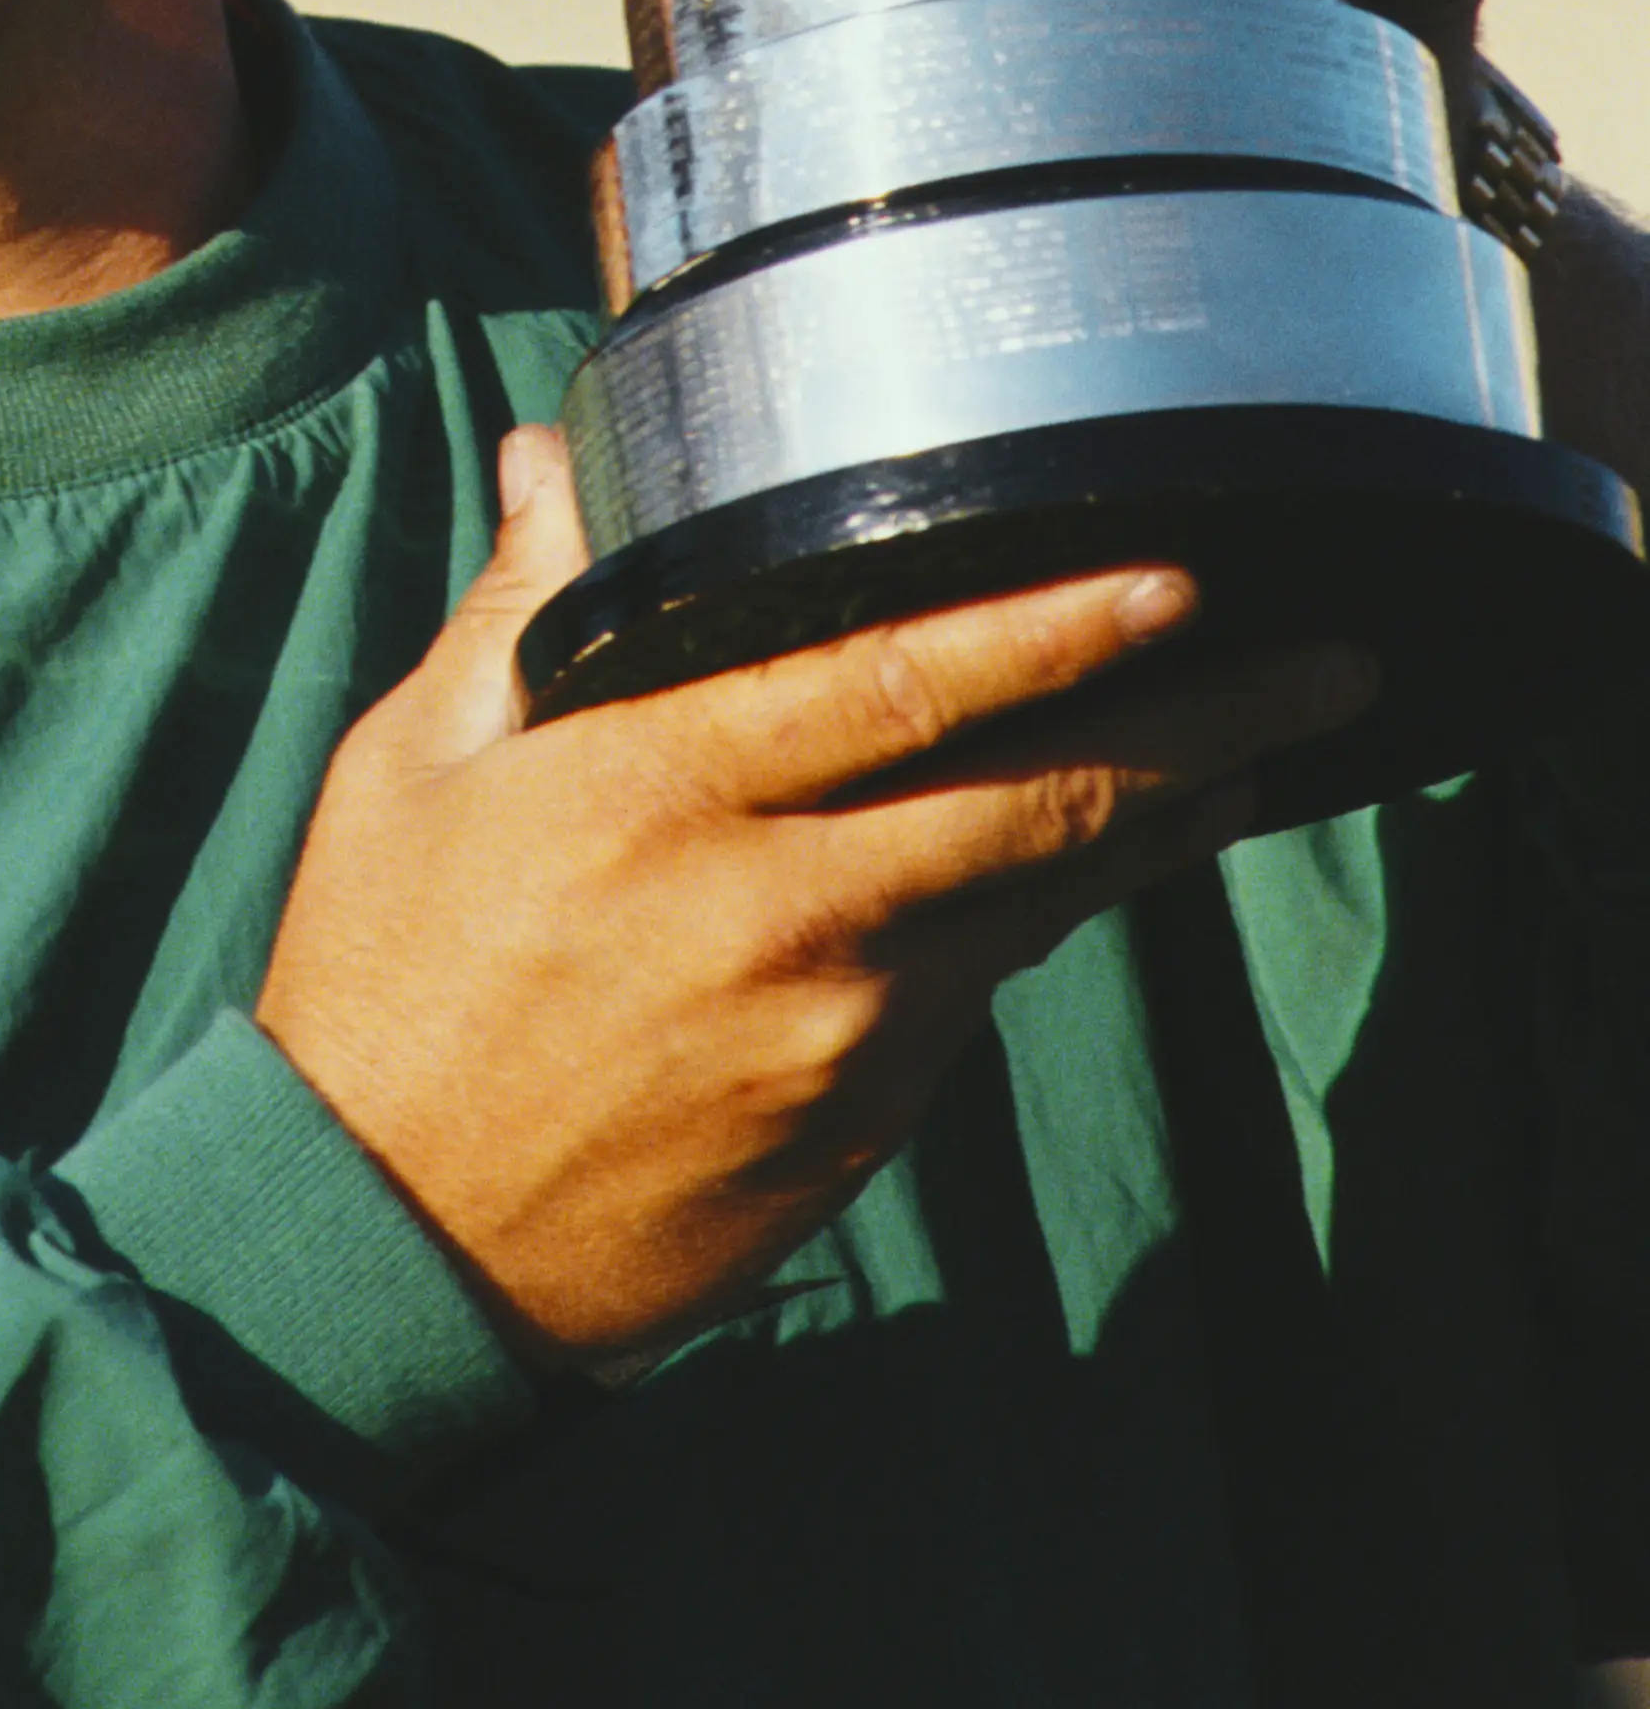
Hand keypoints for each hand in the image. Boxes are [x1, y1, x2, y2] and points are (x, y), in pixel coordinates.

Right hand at [254, 427, 1372, 1367]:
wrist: (384, 1248)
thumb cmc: (383, 985)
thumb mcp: (411, 770)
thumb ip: (516, 610)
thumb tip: (559, 460)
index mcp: (646, 793)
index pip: (889, 683)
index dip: (1046, 629)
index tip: (1173, 575)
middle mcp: (768, 913)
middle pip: (1031, 799)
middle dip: (1198, 725)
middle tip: (1325, 663)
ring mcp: (830, 1036)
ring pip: (1029, 898)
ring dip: (1152, 821)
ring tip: (1249, 753)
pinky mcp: (858, 1127)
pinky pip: (968, 989)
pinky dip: (1024, 914)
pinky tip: (1069, 867)